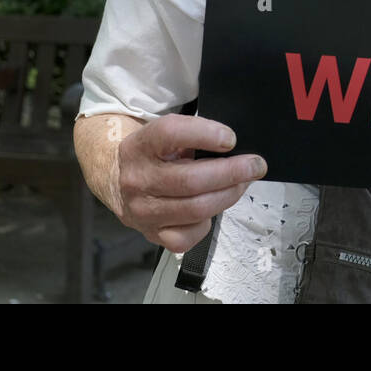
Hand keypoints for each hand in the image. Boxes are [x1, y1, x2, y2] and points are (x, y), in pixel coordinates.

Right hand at [114, 113, 266, 254]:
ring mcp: (142, 211)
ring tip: (242, 183)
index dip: (205, 134)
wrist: (115, 179)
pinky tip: (211, 208)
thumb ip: (193, 137)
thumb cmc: (154, 154)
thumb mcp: (165, 136)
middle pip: (191, 180)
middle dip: (232, 172)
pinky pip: (187, 236)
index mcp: (141, 145)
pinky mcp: (151, 234)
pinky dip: (206, 223)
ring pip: (195, 209)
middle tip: (256, 165)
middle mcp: (137, 179)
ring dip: (228, 195)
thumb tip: (235, 148)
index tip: (231, 138)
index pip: (170, 134)